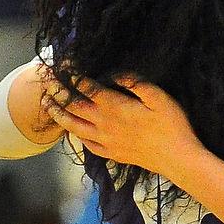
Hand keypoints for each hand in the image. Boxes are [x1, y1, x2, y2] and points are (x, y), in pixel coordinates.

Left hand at [44, 80, 201, 177]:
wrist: (177, 159)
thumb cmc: (172, 125)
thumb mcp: (159, 97)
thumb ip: (136, 83)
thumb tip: (116, 74)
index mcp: (114, 106)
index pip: (86, 87)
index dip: (73, 74)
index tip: (63, 64)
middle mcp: (104, 123)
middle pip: (73, 106)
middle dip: (57, 91)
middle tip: (46, 80)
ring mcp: (105, 141)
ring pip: (73, 126)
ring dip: (57, 114)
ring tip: (46, 104)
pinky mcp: (111, 153)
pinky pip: (85, 144)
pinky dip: (74, 135)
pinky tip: (71, 131)